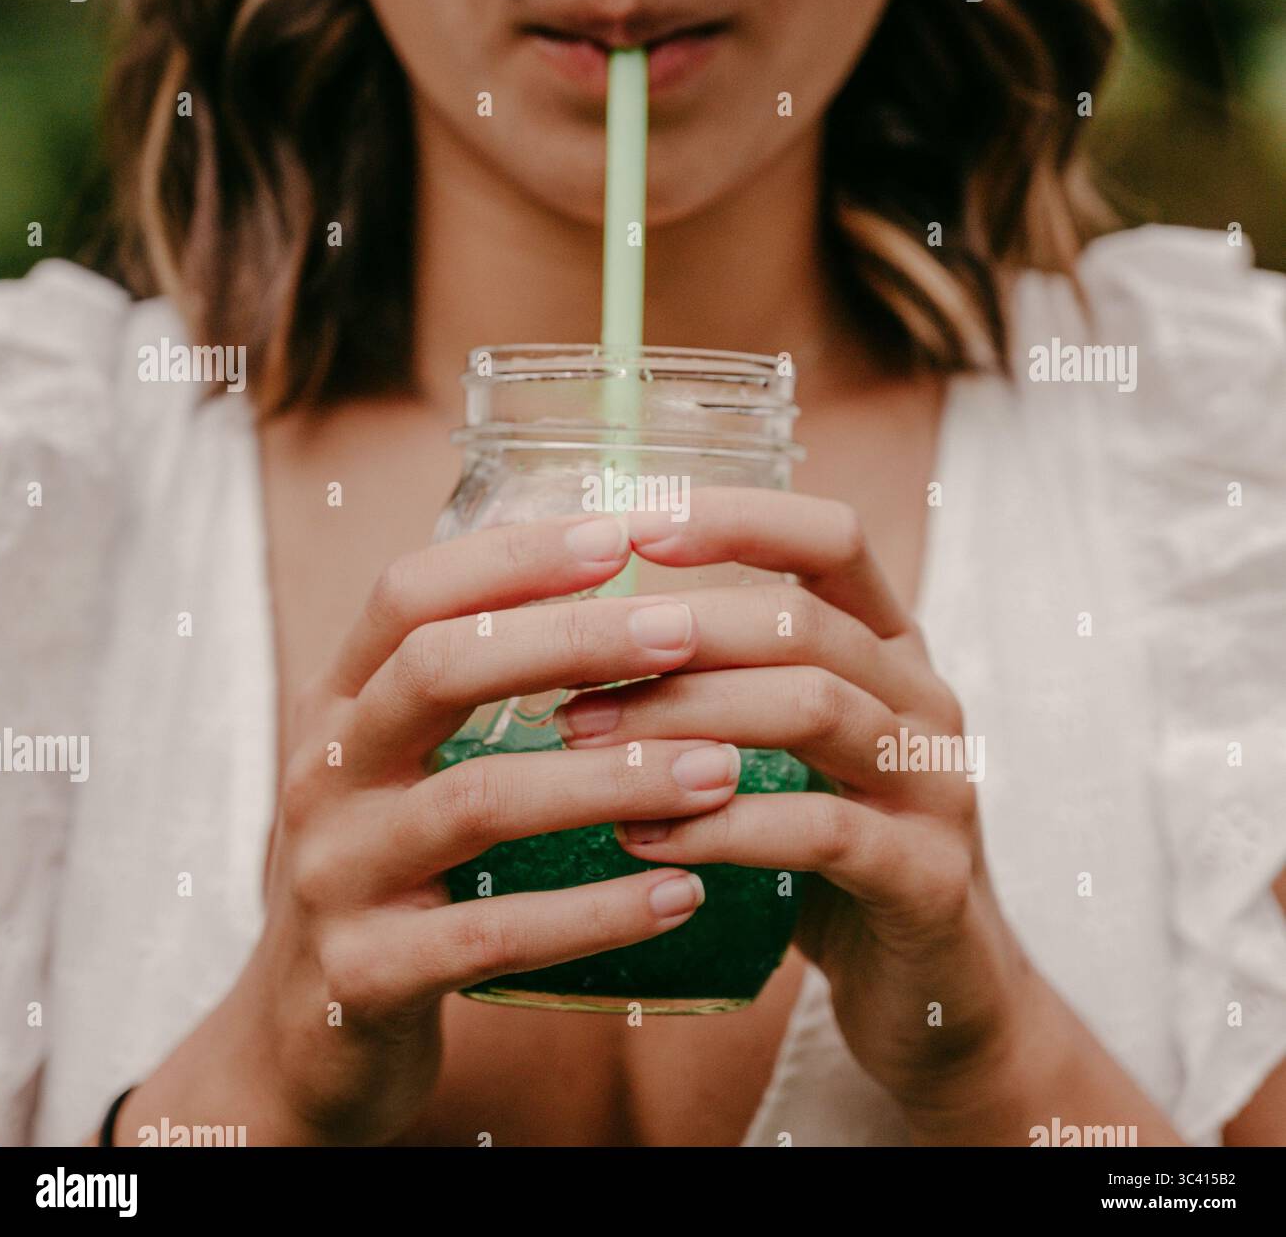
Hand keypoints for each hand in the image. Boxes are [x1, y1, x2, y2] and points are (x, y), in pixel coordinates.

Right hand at [127, 513, 735, 1144]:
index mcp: (338, 701)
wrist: (300, 1034)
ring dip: (613, 778)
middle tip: (686, 631)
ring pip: (478, 798)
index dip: (512, 556)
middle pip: (440, 668)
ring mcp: (335, 872)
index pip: (410, 591)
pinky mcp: (365, 972)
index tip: (619, 533)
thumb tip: (604, 591)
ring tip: (720, 770)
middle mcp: (324, 770)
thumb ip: (466, 684)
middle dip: (572, 640)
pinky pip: (494, 932)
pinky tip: (682, 893)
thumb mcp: (399, 762)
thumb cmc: (389, 870)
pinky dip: (596, 912)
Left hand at [553, 487, 1039, 1127]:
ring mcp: (938, 785)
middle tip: (569, 665)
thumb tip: (573, 633)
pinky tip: (638, 835)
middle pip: (803, 622)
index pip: (831, 538)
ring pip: (811, 709)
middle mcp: (923, 697)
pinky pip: (821, 830)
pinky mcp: (930, 877)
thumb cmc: (831, 855)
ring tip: (582, 739)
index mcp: (890, 648)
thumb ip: (722, 685)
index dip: (738, 517)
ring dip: (682, 718)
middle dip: (677, 633)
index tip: (633, 523)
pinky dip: (720, 826)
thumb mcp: (789, 751)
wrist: (937, 990)